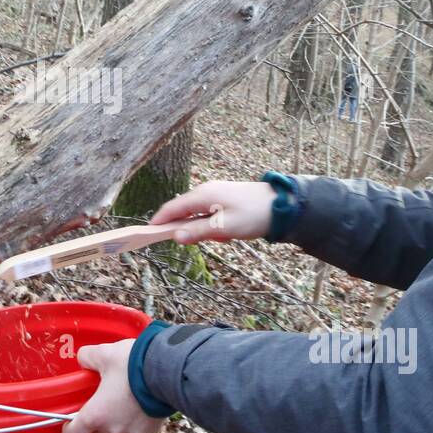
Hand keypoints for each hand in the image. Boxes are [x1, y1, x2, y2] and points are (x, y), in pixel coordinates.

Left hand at [62, 339, 166, 432]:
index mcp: (94, 416)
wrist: (165, 372)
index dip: (68, 432)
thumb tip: (83, 358)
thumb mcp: (104, 354)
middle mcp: (111, 430)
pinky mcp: (149, 431)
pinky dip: (135, 429)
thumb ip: (89, 358)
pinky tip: (137, 419)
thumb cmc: (131, 364)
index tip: (70, 429)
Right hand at [150, 180, 275, 243]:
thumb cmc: (253, 215)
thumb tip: (175, 237)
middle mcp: (206, 191)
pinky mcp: (225, 199)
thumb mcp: (224, 227)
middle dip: (189, 230)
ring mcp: (216, 194)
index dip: (159, 221)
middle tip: (205, 241)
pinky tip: (231, 232)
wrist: (283, 205)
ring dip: (206, 230)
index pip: (171, 208)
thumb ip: (198, 232)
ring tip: (225, 236)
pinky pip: (210, 215)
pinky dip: (215, 226)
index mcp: (202, 195)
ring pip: (198, 216)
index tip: (148, 234)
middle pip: (184, 212)